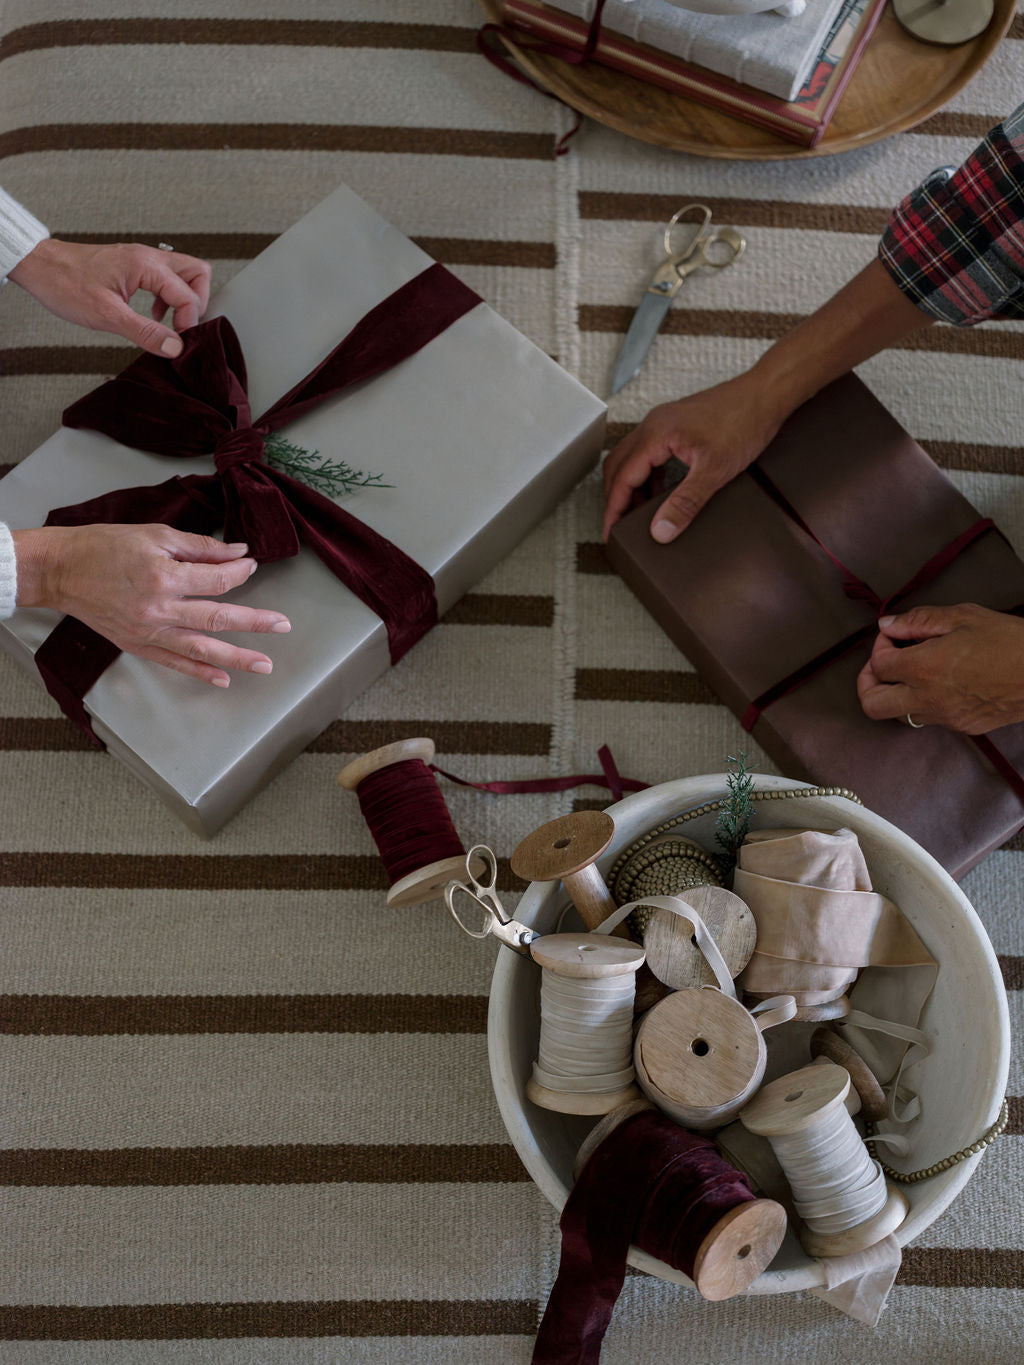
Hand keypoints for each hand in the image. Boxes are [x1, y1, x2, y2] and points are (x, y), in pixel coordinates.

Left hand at [8, 239, 211, 357]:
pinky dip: (168, 298)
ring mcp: (142, 260)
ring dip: (183, 299)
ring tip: (170, 322)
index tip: (178, 341)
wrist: (40, 267)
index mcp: (145, 265)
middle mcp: (148, 257)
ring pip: (184, 274)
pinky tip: (154, 314)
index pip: (188, 294)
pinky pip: (165, 279)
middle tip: (184, 326)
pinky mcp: (135, 266)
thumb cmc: (65, 283)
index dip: (189, 321)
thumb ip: (145, 332)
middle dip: (198, 302)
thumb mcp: (107, 315)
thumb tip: (174, 347)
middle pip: (197, 273)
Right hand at [12, 524, 290, 686]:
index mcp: (164, 577)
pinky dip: (201, 672)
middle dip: (255, 622)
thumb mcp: (156, 535)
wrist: (61, 570)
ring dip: (237, 657)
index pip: (218, 580)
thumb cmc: (105, 546)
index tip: (252, 564)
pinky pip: (175, 662)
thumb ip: (200, 547)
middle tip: (283, 625)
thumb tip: (239, 552)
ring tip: (265, 665)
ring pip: (202, 648)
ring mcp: (148, 632)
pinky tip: (224, 679)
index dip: (240, 572)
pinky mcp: (137, 645)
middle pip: (218, 618)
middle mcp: (159, 610)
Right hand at [601, 372, 787, 542]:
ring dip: (631, 488)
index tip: (612, 533)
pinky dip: (648, 477)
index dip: (613, 509)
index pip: (621, 478)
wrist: (765, 395)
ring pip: (632, 460)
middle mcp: (653, 425)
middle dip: (616, 499)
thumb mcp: (714, 471)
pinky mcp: (675, 426)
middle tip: (620, 527)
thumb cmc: (744, 422)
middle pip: (618, 467)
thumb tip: (660, 531)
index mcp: (655, 434)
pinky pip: (649, 454)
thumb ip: (684, 503)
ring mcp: (663, 423)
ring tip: (640, 515)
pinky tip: (661, 494)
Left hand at [856, 604, 1023, 732]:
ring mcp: (946, 718)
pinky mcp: (963, 727)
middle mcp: (929, 698)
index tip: (894, 636)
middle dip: (867, 682)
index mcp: (925, 668)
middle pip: (872, 704)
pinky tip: (940, 681)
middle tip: (882, 664)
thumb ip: (919, 620)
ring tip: (913, 671)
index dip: (879, 646)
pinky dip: (923, 701)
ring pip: (899, 714)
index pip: (878, 664)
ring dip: (896, 694)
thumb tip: (888, 624)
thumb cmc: (1011, 641)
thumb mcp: (964, 617)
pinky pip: (929, 718)